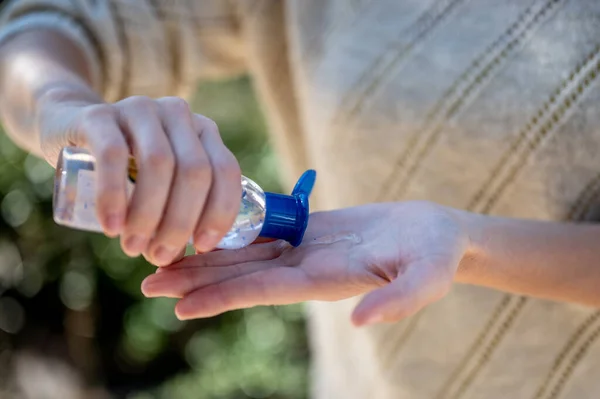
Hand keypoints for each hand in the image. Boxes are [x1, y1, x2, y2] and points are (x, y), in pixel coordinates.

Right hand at [37, 93, 240, 264]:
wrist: (69, 128)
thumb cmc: (126, 168)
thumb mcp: (164, 184)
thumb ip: (180, 212)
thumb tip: (184, 257)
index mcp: (203, 131)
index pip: (226, 171)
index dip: (219, 212)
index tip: (201, 246)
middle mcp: (177, 115)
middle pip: (195, 171)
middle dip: (180, 222)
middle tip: (159, 256)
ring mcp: (140, 109)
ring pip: (158, 163)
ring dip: (149, 214)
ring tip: (133, 247)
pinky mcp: (99, 115)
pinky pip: (112, 155)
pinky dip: (114, 196)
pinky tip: (112, 227)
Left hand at [141, 201, 470, 325]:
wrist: (439, 233)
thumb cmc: (438, 254)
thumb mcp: (428, 276)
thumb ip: (398, 300)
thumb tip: (361, 323)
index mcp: (327, 279)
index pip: (265, 289)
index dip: (223, 296)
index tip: (180, 306)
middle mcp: (308, 267)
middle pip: (243, 274)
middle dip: (198, 279)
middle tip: (148, 282)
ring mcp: (307, 248)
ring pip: (247, 252)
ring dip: (207, 255)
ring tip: (165, 259)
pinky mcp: (311, 229)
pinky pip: (266, 229)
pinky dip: (234, 228)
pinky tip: (206, 225)